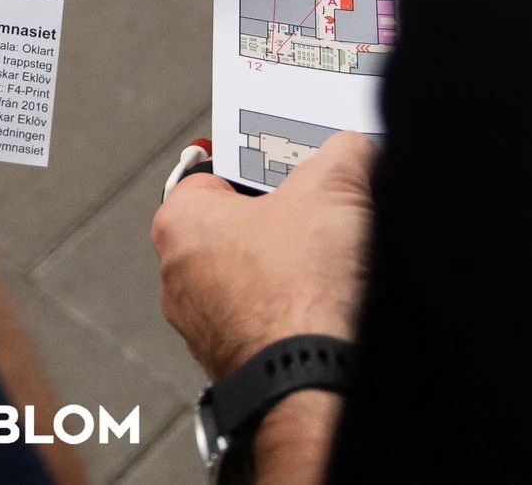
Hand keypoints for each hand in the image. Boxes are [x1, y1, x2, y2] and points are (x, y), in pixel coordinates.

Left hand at [154, 133, 376, 483]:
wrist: (317, 382)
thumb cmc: (300, 294)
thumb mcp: (333, 186)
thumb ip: (340, 152)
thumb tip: (352, 149)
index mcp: (180, 223)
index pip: (212, 172)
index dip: (256, 163)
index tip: (286, 164)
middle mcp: (179, 278)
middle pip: (236, 226)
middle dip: (280, 218)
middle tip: (318, 213)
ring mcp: (205, 328)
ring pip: (252, 280)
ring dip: (289, 272)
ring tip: (329, 265)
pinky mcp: (236, 363)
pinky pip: (266, 323)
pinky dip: (292, 315)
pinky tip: (325, 308)